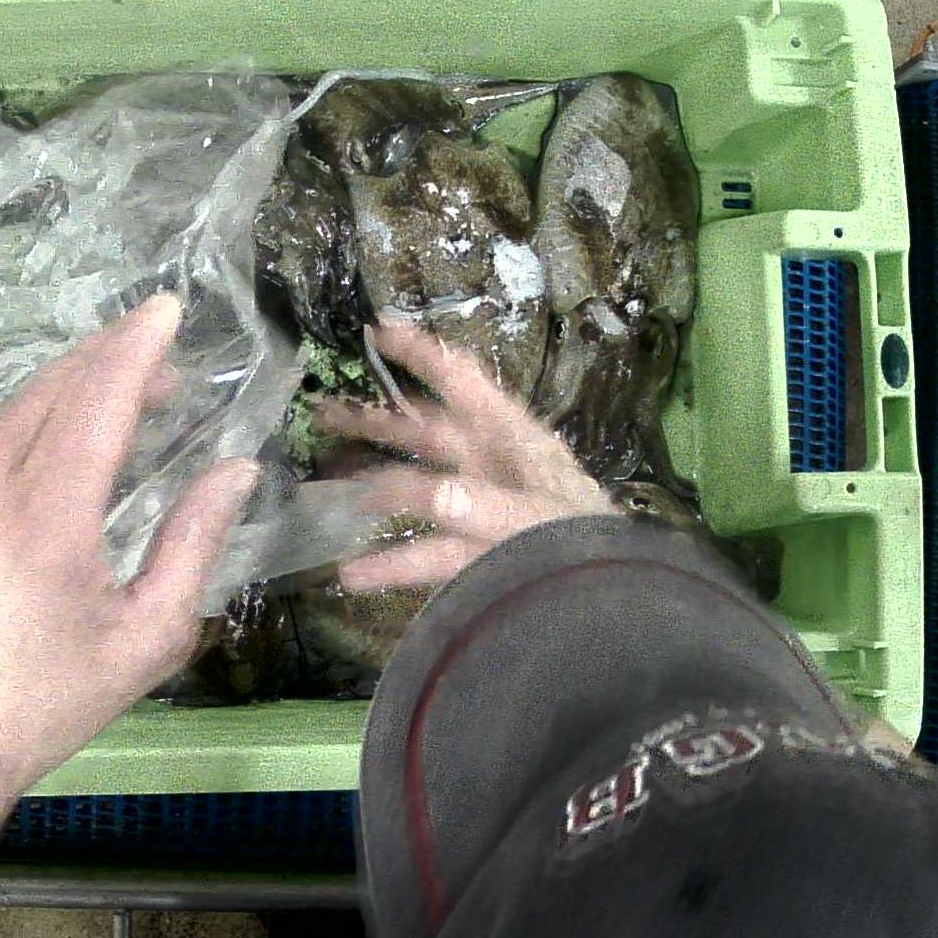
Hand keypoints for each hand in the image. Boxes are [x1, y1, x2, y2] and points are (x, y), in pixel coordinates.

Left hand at [0, 295, 258, 806]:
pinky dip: (35, 424)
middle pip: (52, 389)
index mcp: (46, 513)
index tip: (170, 307)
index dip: (137, 346)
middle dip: (108, 354)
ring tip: (125, 393)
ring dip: (71, 387)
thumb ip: (192, 545)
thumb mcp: (144, 638)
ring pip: (15, 413)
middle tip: (160, 347)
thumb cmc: (44, 705)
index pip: (98, 397)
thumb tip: (233, 470)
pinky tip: (63, 448)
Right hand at [318, 319, 614, 590]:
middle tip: (325, 412)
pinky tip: (352, 575)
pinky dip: (390, 562)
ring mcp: (481, 510)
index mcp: (514, 438)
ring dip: (373, 489)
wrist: (612, 608)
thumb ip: (487, 507)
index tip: (377, 329)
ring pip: (417, 489)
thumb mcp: (541, 520)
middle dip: (377, 421)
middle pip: (428, 433)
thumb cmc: (586, 551)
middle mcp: (494, 466)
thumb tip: (431, 493)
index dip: (422, 353)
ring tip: (327, 487)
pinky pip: (426, 551)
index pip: (463, 382)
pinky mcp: (474, 553)